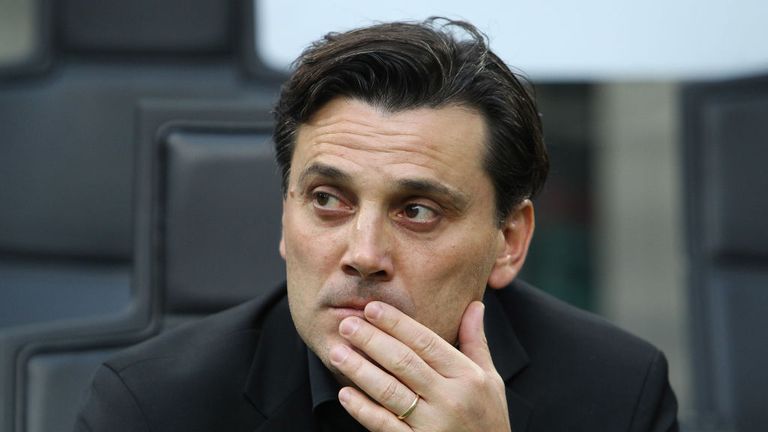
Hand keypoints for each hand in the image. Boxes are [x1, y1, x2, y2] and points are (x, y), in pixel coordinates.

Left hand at [329, 300, 510, 431]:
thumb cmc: (488, 419)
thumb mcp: (490, 380)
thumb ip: (476, 343)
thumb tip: (476, 305)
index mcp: (467, 377)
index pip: (426, 342)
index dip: (397, 323)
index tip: (372, 308)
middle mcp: (450, 399)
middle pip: (404, 362)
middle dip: (371, 340)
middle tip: (346, 324)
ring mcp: (432, 425)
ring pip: (389, 392)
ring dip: (360, 370)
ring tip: (337, 353)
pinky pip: (384, 426)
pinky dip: (363, 410)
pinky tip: (345, 393)